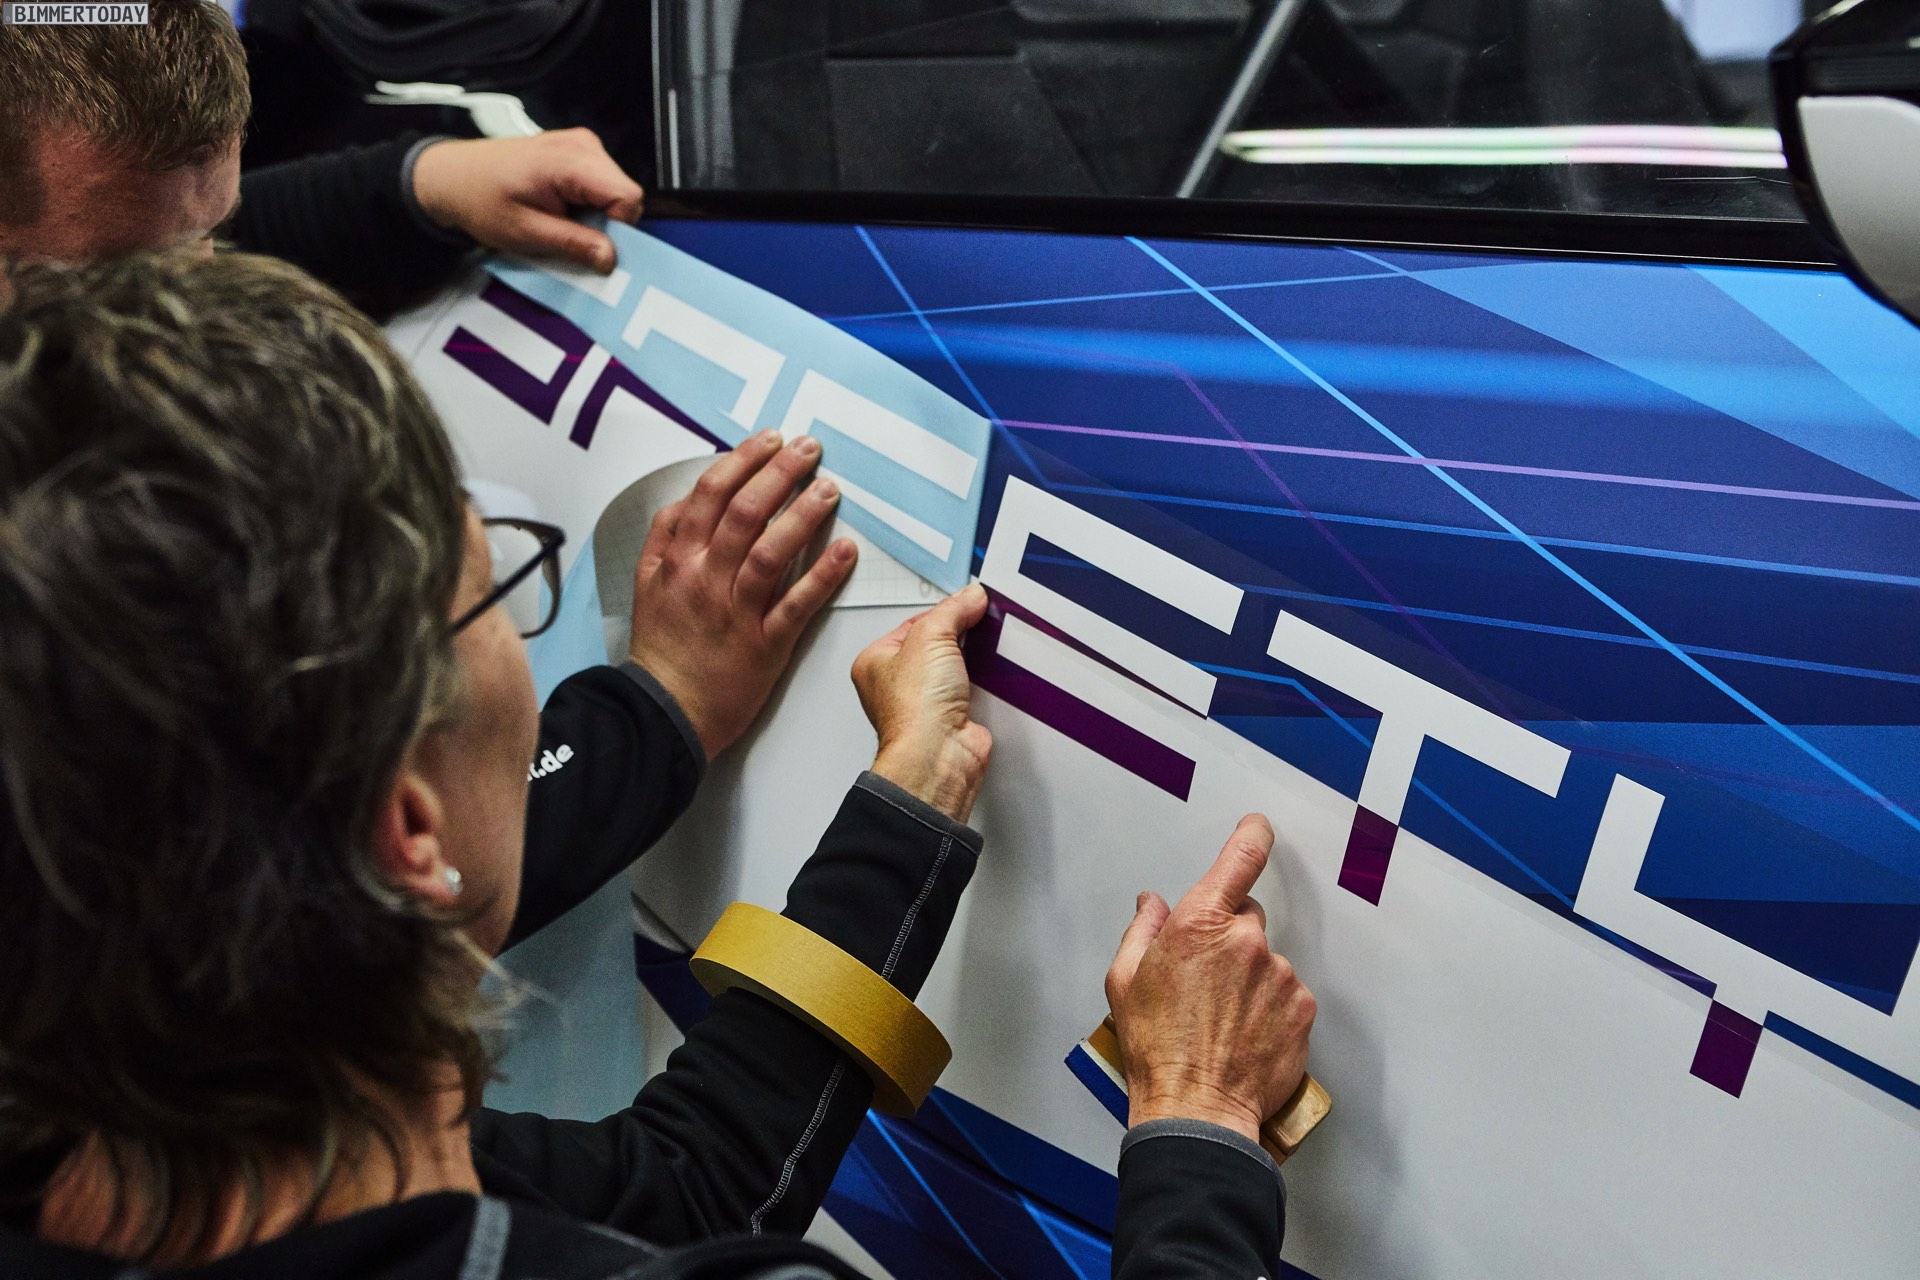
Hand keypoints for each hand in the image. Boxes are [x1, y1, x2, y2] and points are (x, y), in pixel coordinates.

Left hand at [411, 129, 643, 272]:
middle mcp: (582, 145)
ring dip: (597, 216)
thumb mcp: (525, 232)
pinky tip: (561, 209)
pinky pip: (602, 185)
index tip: (590, 245)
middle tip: (570, 235)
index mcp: (570, 160)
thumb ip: (573, 244)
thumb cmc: (481, 200)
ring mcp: (582, 145)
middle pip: (625, 193)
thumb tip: (611, 258)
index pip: (627, 196)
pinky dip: (589, 205)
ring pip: (616, 191)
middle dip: (607, 223)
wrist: (453, 176)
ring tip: (561, 220)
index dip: (618, 228)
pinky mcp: (578, 151)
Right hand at [628, 432, 856, 757]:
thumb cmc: (664, 647)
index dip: (744, 460)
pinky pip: (797, 604)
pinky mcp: (763, 644)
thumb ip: (665, 537)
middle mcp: (705, 579)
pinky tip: (845, 550)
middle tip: (809, 449)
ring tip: (829, 488)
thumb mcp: (648, 583)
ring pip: (770, 551)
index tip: (771, 439)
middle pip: (744, 512)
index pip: (711, 493)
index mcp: (678, 560)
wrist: (667, 710)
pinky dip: (823, 574)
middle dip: (780, 472)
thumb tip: (687, 499)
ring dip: (804, 514)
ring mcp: (735, 611)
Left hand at [851, 584, 992, 822]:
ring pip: (957, 668)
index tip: (966, 602)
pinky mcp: (952, 718)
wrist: (938, 755)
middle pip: (937, 645)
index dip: (942, 612)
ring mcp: (926, 703)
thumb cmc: (914, 709)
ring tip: (984, 651)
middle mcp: (897, 685)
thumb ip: (952, 611)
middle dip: (959, 636)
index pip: (913, 623)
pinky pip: (973, 690)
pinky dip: (985, 683)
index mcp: (876, 662)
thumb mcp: (931, 637)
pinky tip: (991, 676)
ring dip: (973, 661)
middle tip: (976, 624)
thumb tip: (969, 596)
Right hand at [1105, 814, 1316, 1142]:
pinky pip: (1287, 993)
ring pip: (1267, 960)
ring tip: (1222, 1019)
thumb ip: (1143, 930)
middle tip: (1205, 979)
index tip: (1257, 826)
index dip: (1252, 834)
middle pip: (1247, 916)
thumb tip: (1153, 904)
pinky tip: (1245, 1033)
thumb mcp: (1124, 979)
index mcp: (1200, 924)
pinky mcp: (1301, 1008)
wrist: (1197, 1106)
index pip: (1239, 858)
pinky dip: (1270, 1007)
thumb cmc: (1155, 1047)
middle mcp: (1246, 941)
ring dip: (1250, 977)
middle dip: (1229, 936)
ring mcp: (1279, 974)